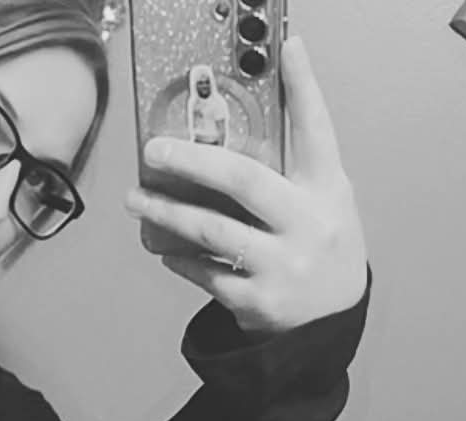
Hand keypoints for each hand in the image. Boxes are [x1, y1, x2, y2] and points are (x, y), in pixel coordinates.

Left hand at [124, 35, 368, 334]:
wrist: (329, 326)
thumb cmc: (319, 251)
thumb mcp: (323, 204)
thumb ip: (289, 172)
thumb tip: (226, 138)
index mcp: (328, 191)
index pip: (317, 130)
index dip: (305, 87)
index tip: (288, 49)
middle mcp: (307, 224)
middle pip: (244, 180)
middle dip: (193, 160)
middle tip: (154, 150)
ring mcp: (282, 265)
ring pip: (212, 230)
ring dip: (166, 212)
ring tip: (136, 200)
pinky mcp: (257, 301)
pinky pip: (206, 273)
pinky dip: (180, 258)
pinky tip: (162, 247)